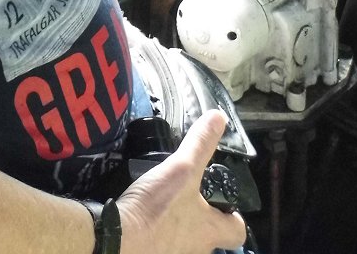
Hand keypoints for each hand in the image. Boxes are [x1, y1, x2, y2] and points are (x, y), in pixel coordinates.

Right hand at [116, 109, 246, 253]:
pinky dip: (159, 233)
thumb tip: (219, 117)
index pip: (237, 232)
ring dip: (179, 225)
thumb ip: (201, 144)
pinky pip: (163, 245)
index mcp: (210, 231)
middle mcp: (197, 250)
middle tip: (189, 196)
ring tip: (165, 203)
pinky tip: (146, 216)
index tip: (224, 202)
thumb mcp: (182, 168)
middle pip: (209, 236)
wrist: (119, 240)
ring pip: (185, 242)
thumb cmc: (158, 208)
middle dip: (202, 218)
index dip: (234, 216)